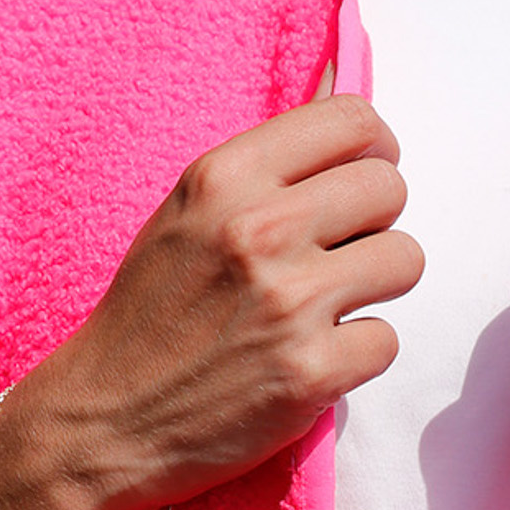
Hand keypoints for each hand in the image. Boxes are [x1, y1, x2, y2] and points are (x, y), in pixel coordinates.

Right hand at [0, 94, 425, 509]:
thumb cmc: (150, 316)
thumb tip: (345, 88)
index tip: (361, 184)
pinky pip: (387, 341)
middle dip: (375, 225)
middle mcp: (260, 229)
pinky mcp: (312, 373)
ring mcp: (290, 303)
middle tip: (338, 259)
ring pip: (405, 261)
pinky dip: (357, 356)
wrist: (104, 421)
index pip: (354, 122)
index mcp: (227, 177)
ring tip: (326, 310)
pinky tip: (311, 361)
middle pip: (391, 190)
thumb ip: (266, 166)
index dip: (374, 154)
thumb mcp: (188, 213)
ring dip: (375, 289)